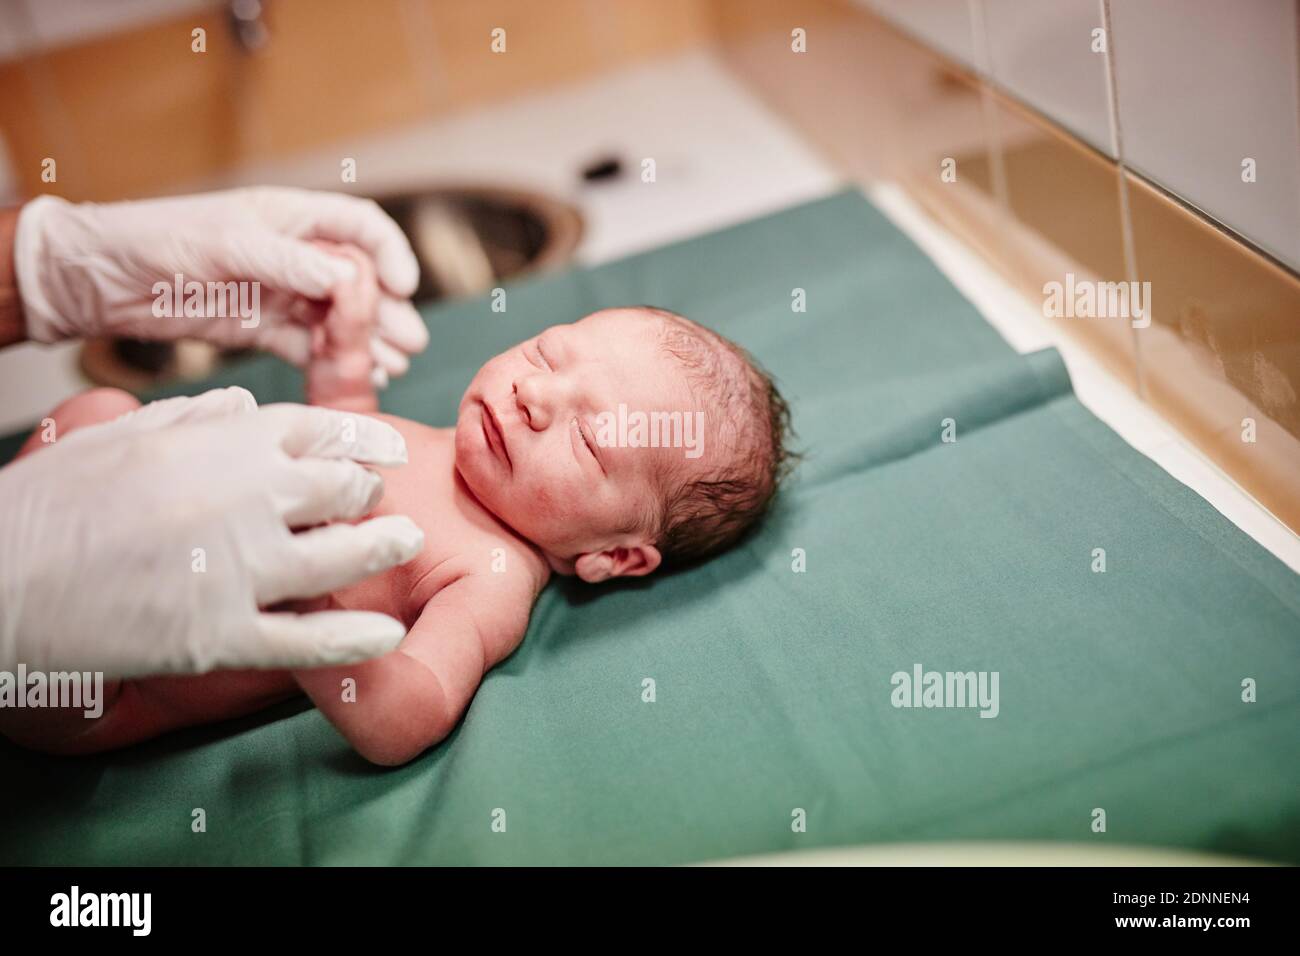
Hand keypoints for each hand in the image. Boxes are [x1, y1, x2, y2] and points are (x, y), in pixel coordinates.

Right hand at [0, 387, 424, 676]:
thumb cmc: (50, 503)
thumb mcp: (123, 436)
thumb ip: (196, 417)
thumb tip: (247, 406)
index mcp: (221, 442)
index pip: (321, 429)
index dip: (365, 440)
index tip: (389, 449)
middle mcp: (244, 497)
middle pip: (343, 488)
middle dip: (366, 493)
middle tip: (377, 502)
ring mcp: (237, 568)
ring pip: (343, 556)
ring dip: (382, 547)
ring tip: (403, 542)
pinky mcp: (220, 636)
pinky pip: (308, 640)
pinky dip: (355, 640)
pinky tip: (387, 637)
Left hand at [13, 187, 427, 383]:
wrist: (101, 279)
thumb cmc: (156, 240)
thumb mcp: (225, 244)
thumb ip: (287, 263)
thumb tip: (347, 280)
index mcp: (291, 218)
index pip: (360, 227)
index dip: (389, 254)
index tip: (402, 286)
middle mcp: (294, 255)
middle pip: (360, 280)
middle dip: (389, 310)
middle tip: (411, 343)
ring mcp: (280, 293)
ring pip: (340, 317)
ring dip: (369, 340)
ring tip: (394, 366)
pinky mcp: (261, 328)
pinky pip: (310, 345)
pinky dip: (335, 361)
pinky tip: (360, 377)